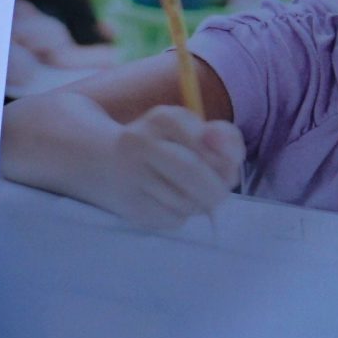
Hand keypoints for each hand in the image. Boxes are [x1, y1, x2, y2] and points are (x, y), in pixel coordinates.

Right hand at [100, 106, 243, 231]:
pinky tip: (171, 204)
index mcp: (163, 118)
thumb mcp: (195, 131)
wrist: (105, 164)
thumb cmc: (164, 147)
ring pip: (186, 201)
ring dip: (200, 205)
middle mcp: (141, 142)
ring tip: (191, 196)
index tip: (228, 164)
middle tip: (219, 194)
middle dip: (216, 188)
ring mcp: (131, 175)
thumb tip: (232, 158)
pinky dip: (183, 215)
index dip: (228, 158)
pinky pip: (173, 218)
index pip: (209, 138)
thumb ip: (224, 139)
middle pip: (192, 171)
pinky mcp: (130, 206)